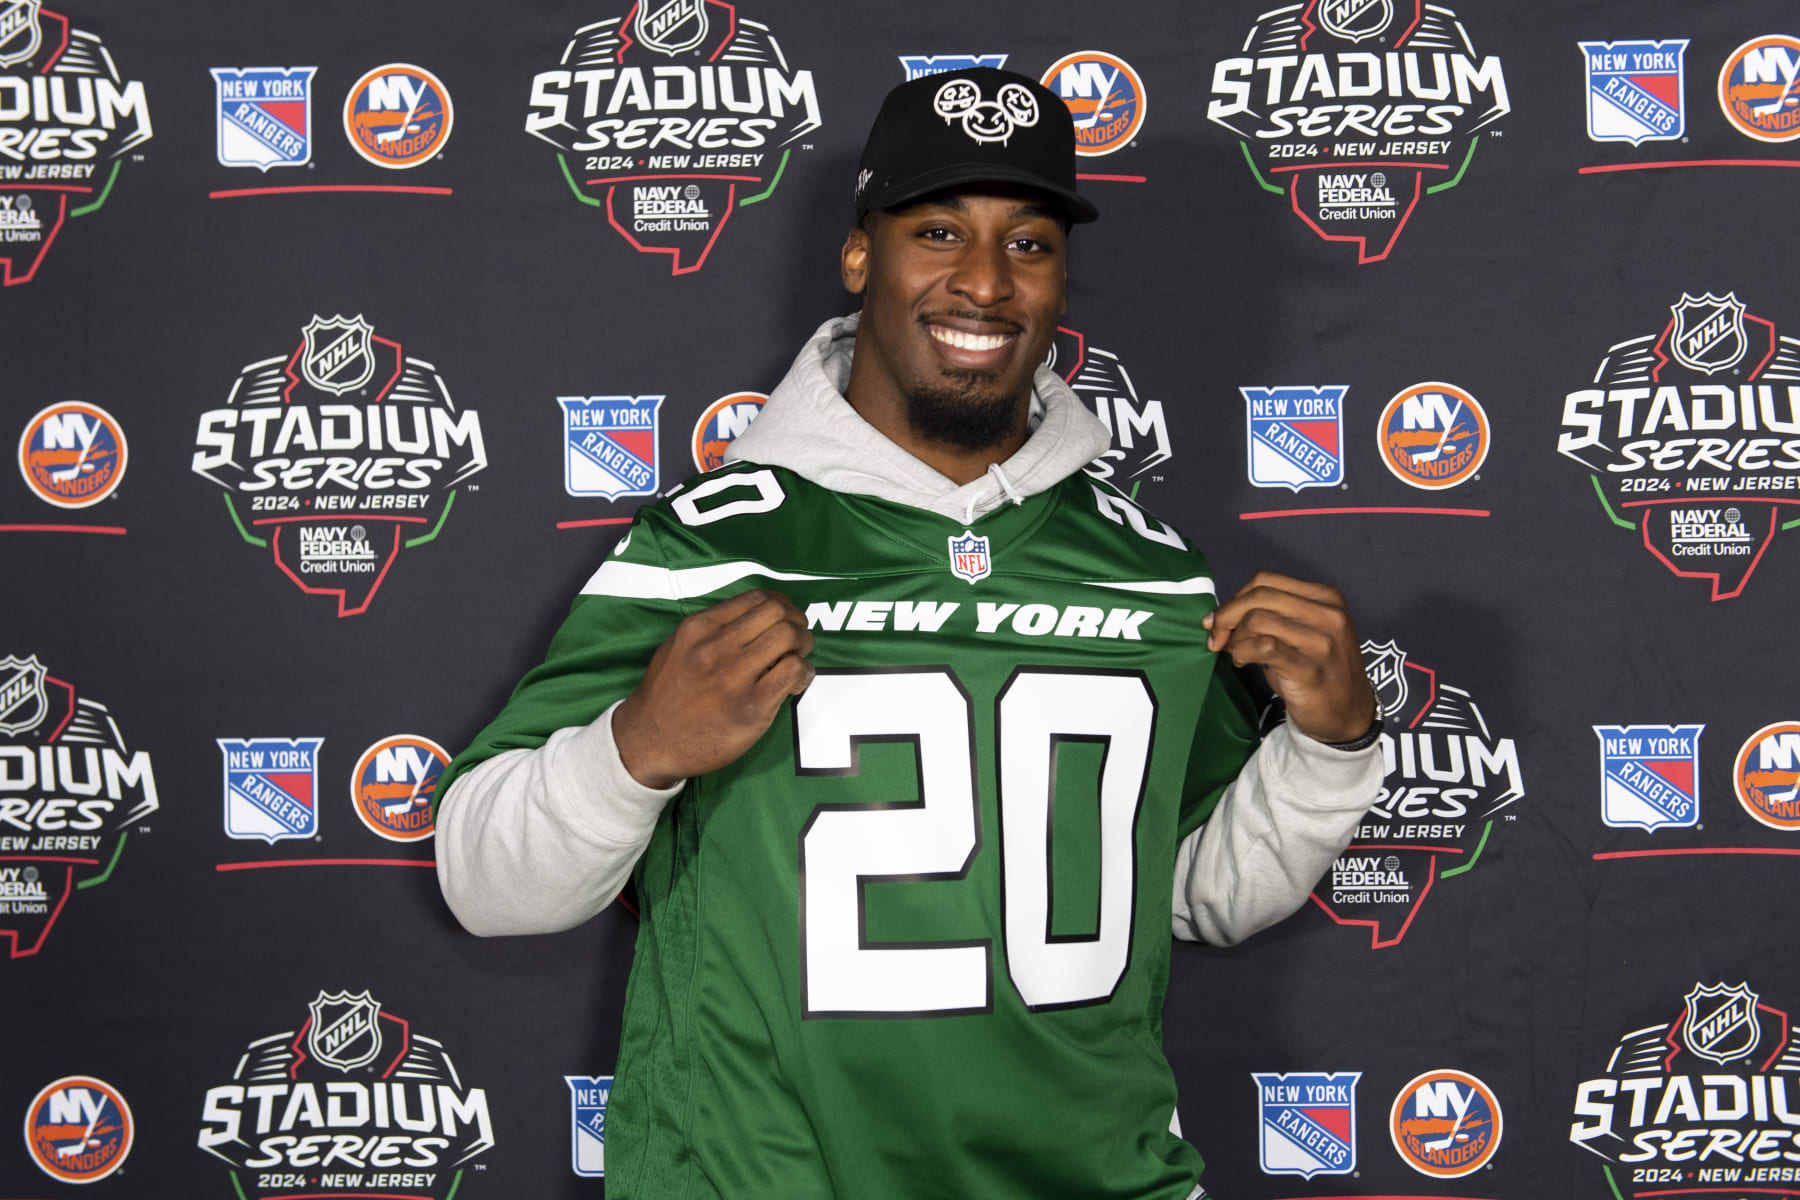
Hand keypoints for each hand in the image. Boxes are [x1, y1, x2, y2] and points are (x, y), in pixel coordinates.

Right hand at [612, 589, 815, 787]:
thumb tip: (755, 619)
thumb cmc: (666, 695)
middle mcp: (717, 646)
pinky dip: (804, 672)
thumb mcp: (678, 646)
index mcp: (699, 627)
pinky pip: (793, 672)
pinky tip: (797, 681)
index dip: (782, 604)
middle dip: (797, 622)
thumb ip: (713, 629)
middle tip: (798, 638)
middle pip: (778, 612)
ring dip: (803, 644)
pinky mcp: (752, 706)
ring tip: (799, 658)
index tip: (787, 618)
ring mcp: (735, 676)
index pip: (756, 598)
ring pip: (789, 636)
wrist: (651, 741)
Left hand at [1202, 571, 1375, 743]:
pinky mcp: (1310, 669)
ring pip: (1258, 619)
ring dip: (1235, 638)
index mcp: (1326, 598)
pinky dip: (1242, 651)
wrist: (1348, 715)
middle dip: (1227, 615)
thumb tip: (1222, 616)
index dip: (1235, 598)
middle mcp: (1327, 614)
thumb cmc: (1317, 672)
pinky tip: (1242, 661)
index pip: (1267, 581)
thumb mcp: (1301, 634)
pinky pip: (1264, 646)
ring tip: (1235, 653)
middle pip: (1260, 596)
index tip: (1219, 619)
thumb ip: (1271, 617)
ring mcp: (1321, 641)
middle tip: (1216, 636)